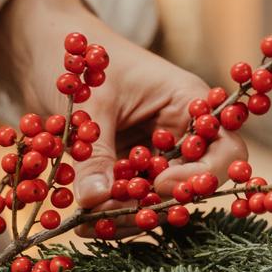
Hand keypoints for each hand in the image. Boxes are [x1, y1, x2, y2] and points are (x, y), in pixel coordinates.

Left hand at [0, 0, 247, 210]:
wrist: (46, 46)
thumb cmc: (79, 60)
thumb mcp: (89, 104)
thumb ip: (95, 153)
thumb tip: (95, 201)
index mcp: (187, 104)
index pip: (225, 151)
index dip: (201, 176)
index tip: (159, 186)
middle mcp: (179, 134)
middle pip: (188, 186)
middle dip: (153, 206)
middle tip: (109, 214)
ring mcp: (154, 154)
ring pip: (156, 200)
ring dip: (127, 216)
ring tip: (88, 224)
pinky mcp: (128, 168)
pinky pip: (130, 199)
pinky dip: (111, 213)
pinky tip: (84, 222)